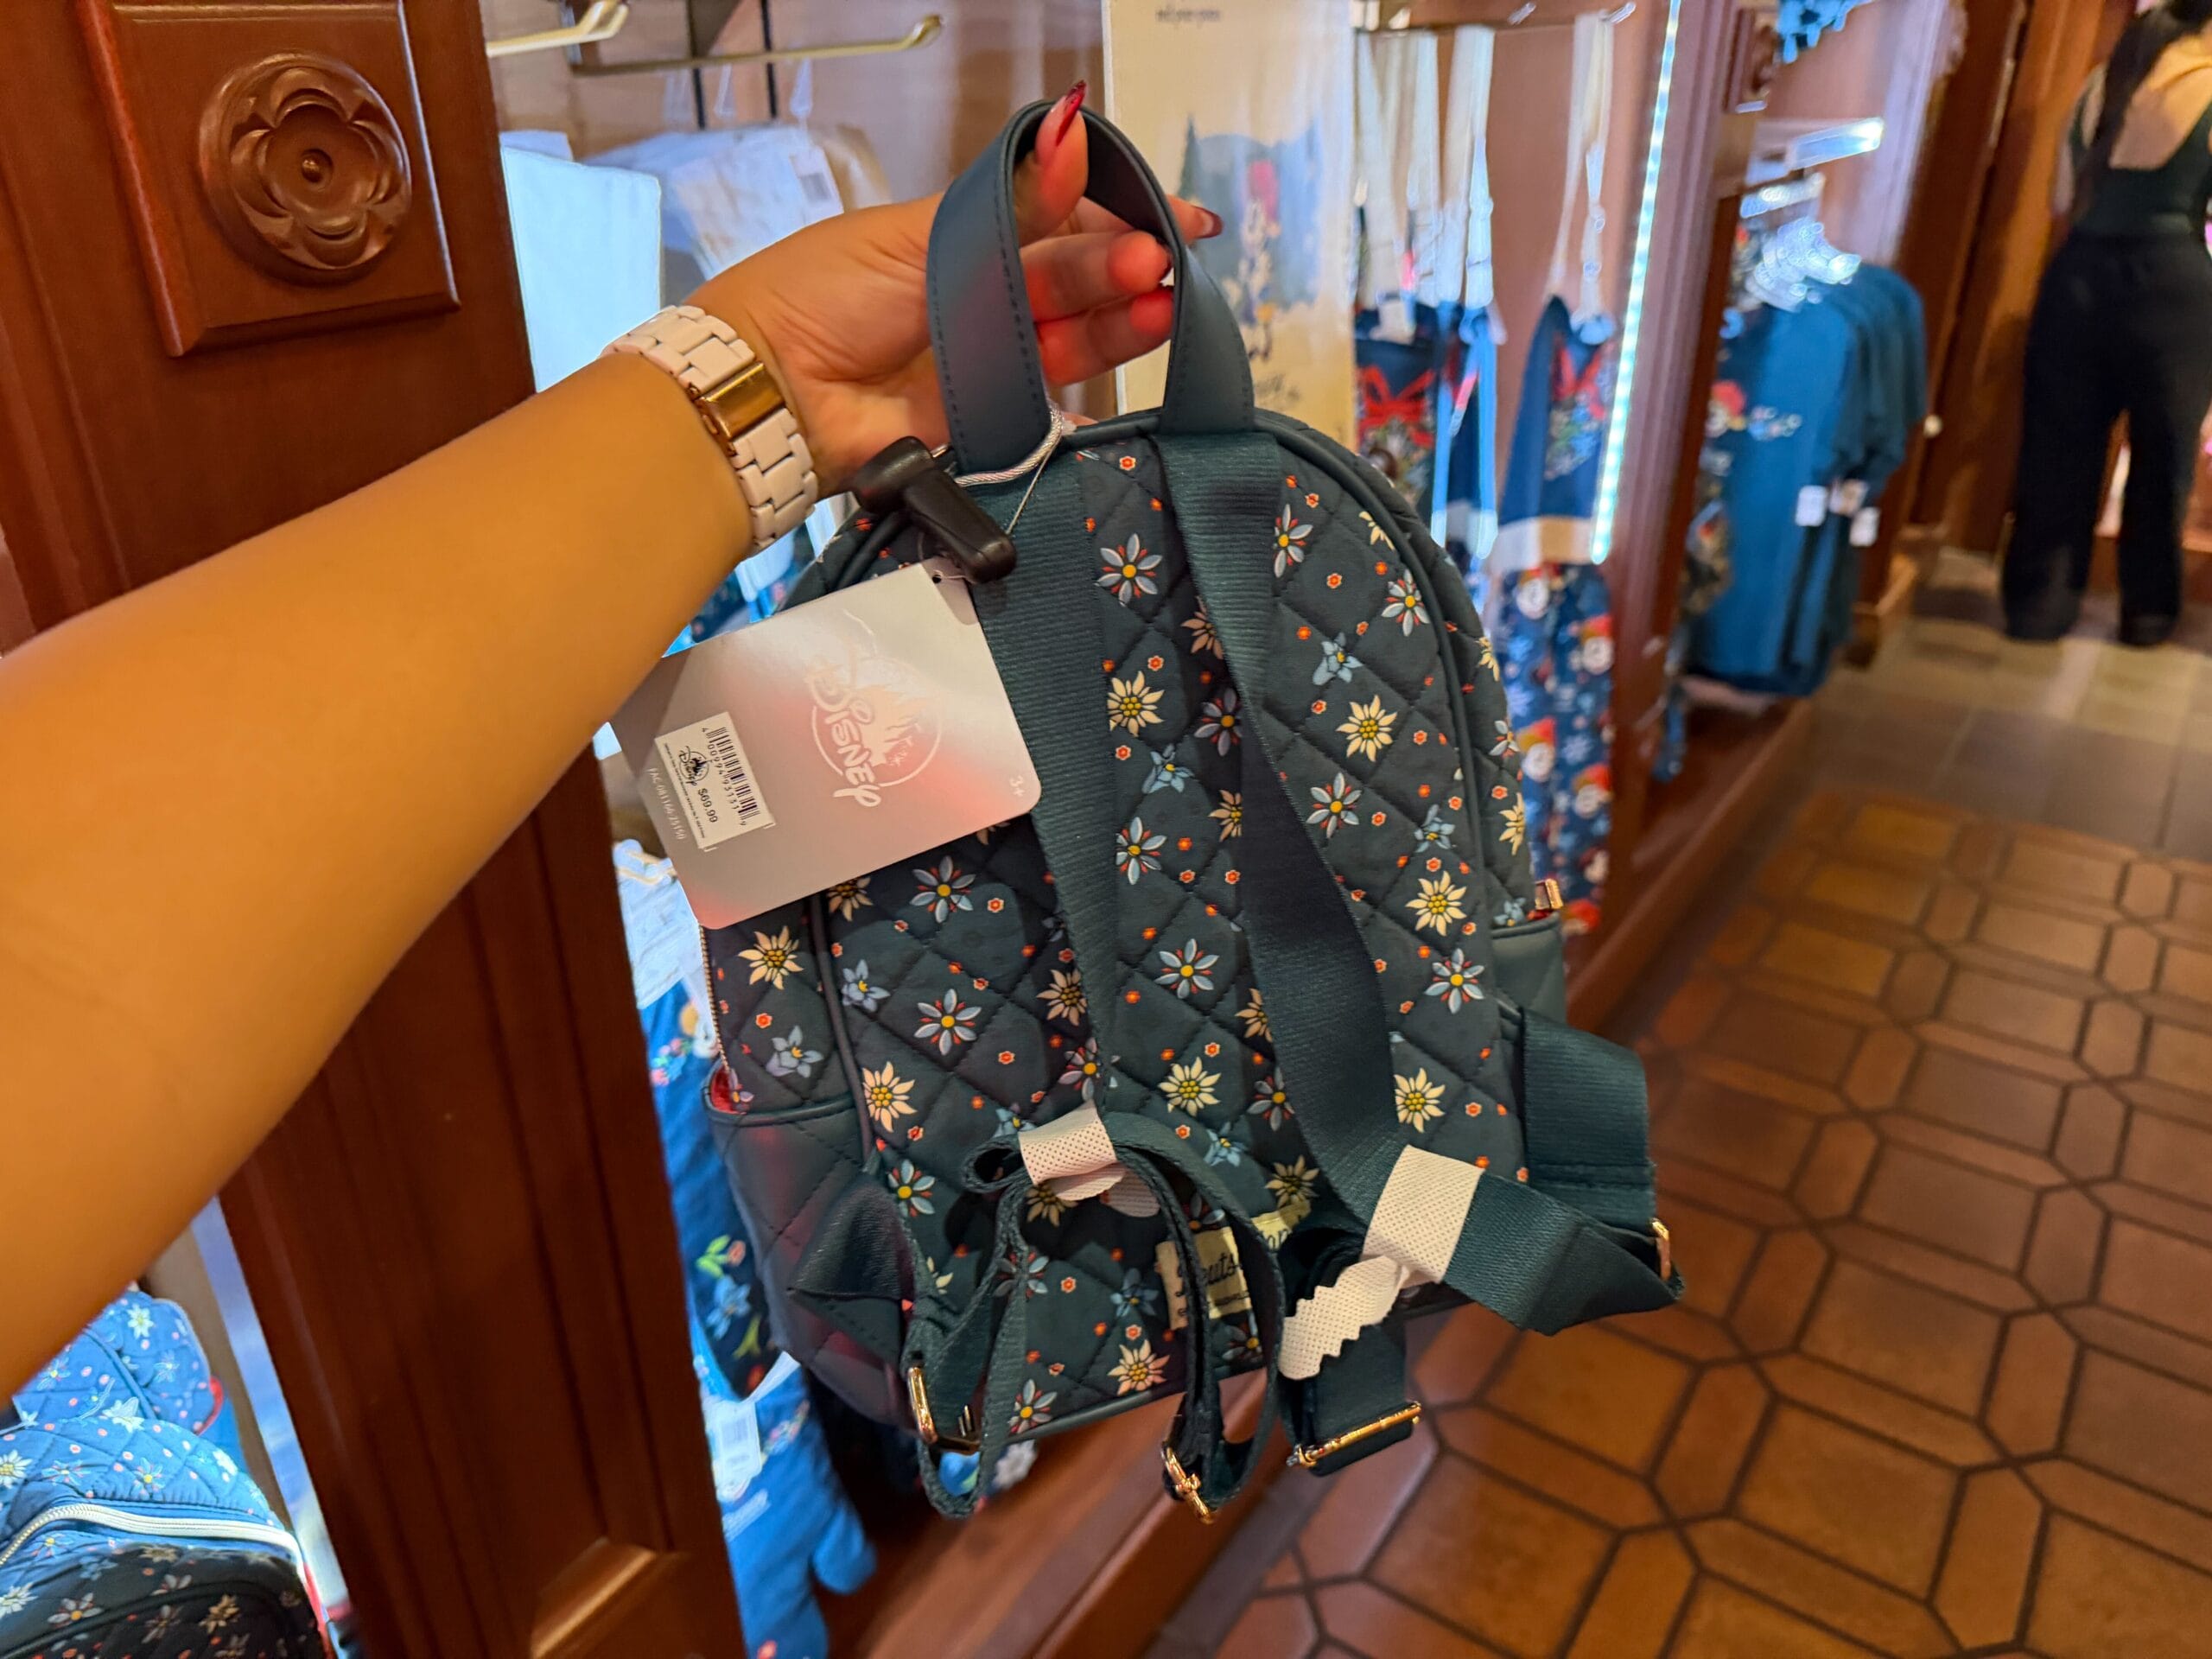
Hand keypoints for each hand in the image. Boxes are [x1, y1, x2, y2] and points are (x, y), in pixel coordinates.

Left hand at [695, 84, 1219, 489]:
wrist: (771, 392)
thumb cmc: (820, 297)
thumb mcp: (922, 236)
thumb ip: (1009, 203)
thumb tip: (1071, 133)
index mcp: (962, 235)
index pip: (1058, 217)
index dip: (1118, 214)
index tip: (1174, 219)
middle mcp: (981, 295)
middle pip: (1073, 277)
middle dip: (1122, 265)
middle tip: (1156, 263)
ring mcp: (985, 358)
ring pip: (1073, 335)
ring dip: (1121, 319)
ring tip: (1159, 306)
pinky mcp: (984, 418)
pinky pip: (1049, 400)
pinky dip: (1090, 385)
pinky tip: (1126, 356)